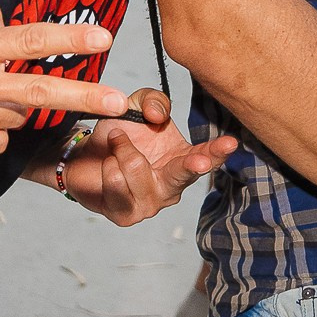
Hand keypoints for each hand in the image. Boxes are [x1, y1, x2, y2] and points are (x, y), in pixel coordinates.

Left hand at [67, 96, 238, 224]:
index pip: (205, 157)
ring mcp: (150, 205)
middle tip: (200, 161)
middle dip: (192, 166)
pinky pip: (114, 181)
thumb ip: (153, 101)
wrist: (85, 157)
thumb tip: (158, 116)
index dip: (218, 151)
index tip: (230, 143)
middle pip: (182, 175)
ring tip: (116, 147)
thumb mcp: (137, 106)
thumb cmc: (119, 134)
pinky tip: (107, 165)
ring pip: (135, 169)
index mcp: (181, 161)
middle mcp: (171, 188)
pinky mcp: (126, 215)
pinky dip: (106, 163)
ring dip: (120, 149)